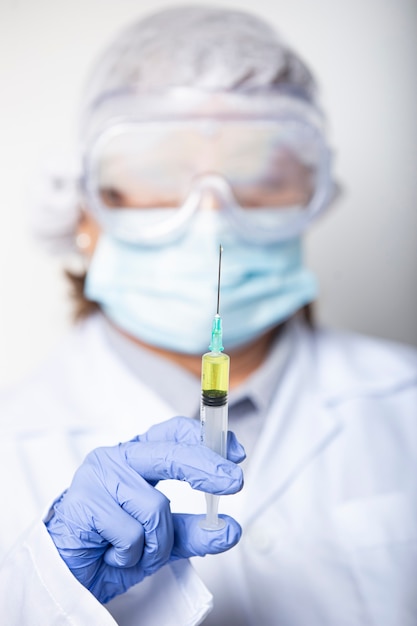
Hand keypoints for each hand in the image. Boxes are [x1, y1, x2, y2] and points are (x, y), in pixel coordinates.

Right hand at [45, 416, 244, 603]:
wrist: (70, 575)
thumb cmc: (114, 545)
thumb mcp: (164, 539)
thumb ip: (194, 531)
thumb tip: (230, 529)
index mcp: (138, 456)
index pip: (174, 432)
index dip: (206, 438)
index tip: (236, 452)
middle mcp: (119, 457)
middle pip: (170, 455)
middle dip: (206, 468)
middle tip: (234, 481)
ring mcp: (99, 476)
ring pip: (156, 507)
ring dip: (156, 543)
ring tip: (134, 551)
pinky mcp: (84, 502)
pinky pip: (132, 534)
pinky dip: (130, 555)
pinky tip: (111, 553)